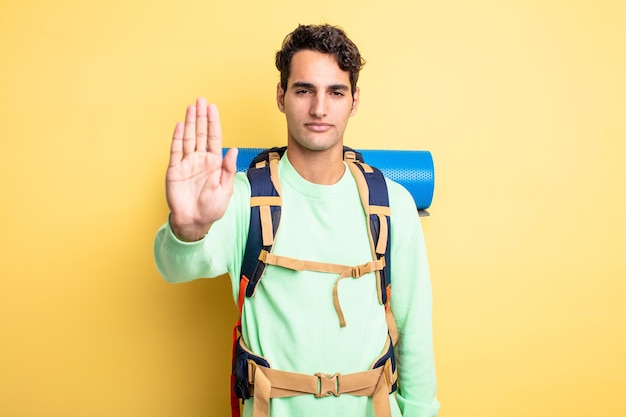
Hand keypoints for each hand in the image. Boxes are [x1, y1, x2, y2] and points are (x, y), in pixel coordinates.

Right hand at [166, 97, 237, 240]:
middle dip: (201, 117)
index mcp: (214, 163)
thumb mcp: (225, 189)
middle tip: (201, 100)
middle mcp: (200, 160)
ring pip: (188, 138)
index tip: (212, 107)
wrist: (195, 222)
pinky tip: (179, 125)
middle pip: (200, 133)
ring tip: (191, 107)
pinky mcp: (175, 170)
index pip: (213, 137)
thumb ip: (228, 169)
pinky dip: (177, 138)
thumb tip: (232, 150)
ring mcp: (187, 164)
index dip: (213, 122)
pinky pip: (176, 151)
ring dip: (189, 122)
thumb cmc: (212, 208)